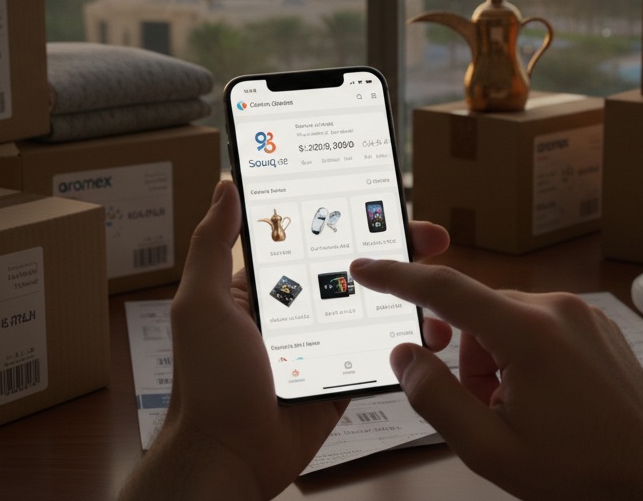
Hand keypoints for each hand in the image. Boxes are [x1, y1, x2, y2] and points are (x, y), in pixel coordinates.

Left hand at [119, 181, 450, 500]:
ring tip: (441, 286)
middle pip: (354, 269)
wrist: (226, 456)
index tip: (385, 198)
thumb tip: (227, 185)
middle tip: (432, 237)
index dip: (350, 216)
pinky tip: (431, 327)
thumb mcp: (201, 303)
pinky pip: (379, 352)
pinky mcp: (342, 377)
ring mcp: (323, 344)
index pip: (314, 239)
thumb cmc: (207, 380)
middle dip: (395, 249)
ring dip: (408, 294)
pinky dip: (406, 339)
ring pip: (373, 308)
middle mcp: (296, 310)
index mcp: (263, 287)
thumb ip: (213, 244)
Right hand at [349, 260, 642, 500]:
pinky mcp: (597, 326)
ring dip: (495, 360)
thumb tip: (404, 355)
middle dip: (464, 358)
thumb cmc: (579, 472)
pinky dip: (524, 356)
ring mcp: (582, 315)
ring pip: (506, 321)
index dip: (397, 278)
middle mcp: (557, 309)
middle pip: (476, 314)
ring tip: (519, 413)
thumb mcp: (489, 448)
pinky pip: (539, 326)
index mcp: (528, 333)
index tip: (364, 268)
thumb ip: (434, 397)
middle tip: (482, 410)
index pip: (445, 290)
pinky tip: (544, 401)